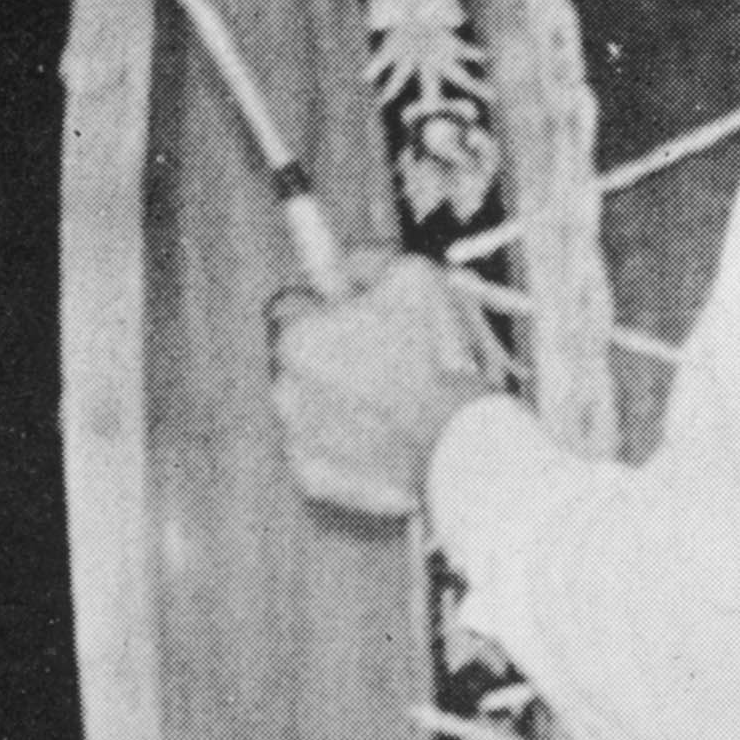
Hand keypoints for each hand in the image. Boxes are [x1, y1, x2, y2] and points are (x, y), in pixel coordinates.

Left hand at [271, 248, 502, 524]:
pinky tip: (387, 436)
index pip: (287, 305)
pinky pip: (324, 450)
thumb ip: (366, 262)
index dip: (320, 305)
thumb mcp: (412, 276)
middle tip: (381, 356)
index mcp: (296, 337)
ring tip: (394, 401)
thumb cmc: (435, 358)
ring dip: (339, 399)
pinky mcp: (313, 477)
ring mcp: (294, 437)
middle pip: (296, 359)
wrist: (456, 446)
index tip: (345, 310)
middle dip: (329, 354)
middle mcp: (283, 389)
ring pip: (309, 406)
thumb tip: (346, 266)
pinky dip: (348, 443)